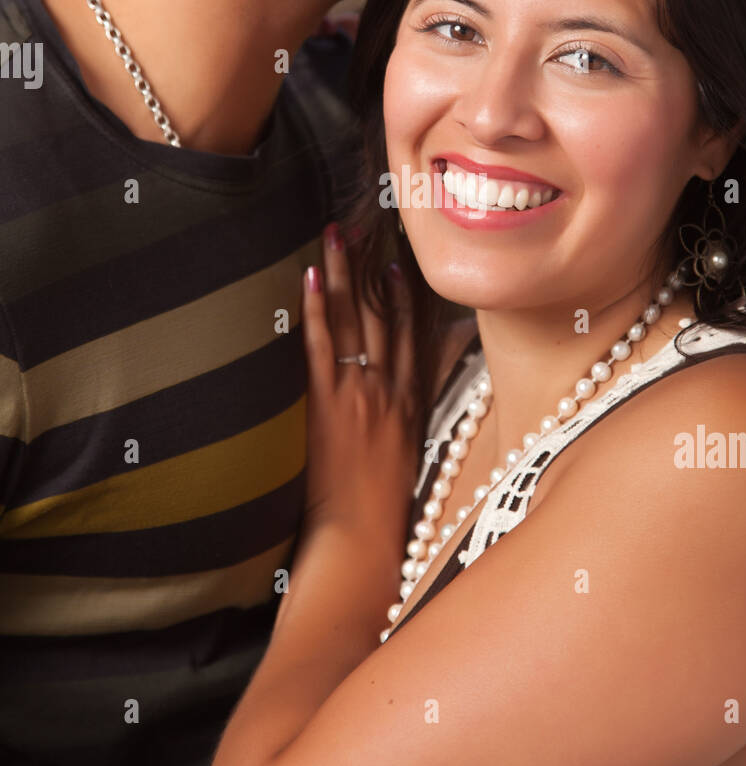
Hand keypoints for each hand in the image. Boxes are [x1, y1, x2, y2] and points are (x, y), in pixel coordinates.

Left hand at [299, 224, 418, 559]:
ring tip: (337, 233)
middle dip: (375, 267)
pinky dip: (318, 309)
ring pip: (356, 319)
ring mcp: (359, 393)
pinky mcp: (327, 404)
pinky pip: (322, 346)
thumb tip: (411, 401)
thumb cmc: (384, 511)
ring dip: (346, 272)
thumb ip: (411, 423)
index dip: (405, 295)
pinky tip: (312, 277)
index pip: (413, 335)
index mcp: (411, 403)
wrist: (364, 541)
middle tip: (367, 224)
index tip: (400, 262)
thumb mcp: (411, 461)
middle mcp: (390, 389)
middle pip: (385, 314)